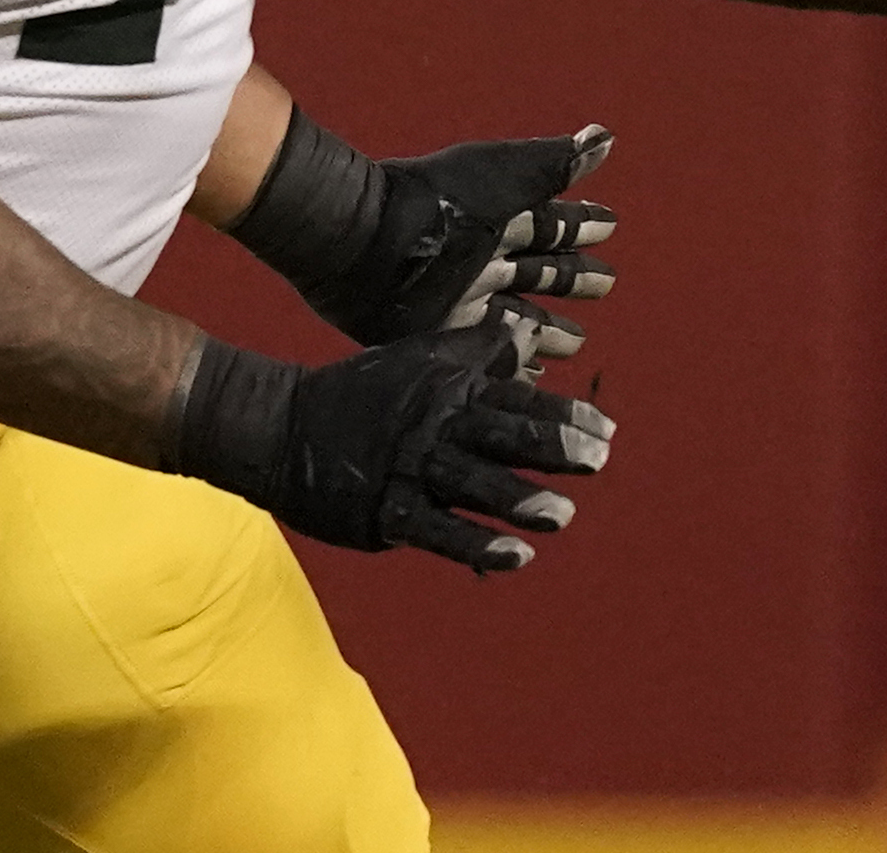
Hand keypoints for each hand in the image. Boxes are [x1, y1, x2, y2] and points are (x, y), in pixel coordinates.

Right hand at [170, 324, 612, 572]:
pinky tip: (515, 555)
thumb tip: (527, 331)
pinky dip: (476, 543)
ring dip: (518, 499)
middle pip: (499, 435)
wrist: (280, 427)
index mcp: (445, 392)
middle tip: (597, 461)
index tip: (606, 431)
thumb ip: (476, 353)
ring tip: (560, 514)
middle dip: (549, 447)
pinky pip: (436, 530)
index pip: (512, 399)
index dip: (561, 415)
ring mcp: (408, 470)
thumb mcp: (416, 361)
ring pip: (472, 485)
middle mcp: (432, 428)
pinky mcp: (385, 510)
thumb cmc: (362, 394)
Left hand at [237, 115, 618, 346]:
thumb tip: (606, 137)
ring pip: (517, 319)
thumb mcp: (502, 176)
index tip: (612, 223)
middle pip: (538, 271)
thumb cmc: (434, 202)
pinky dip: (509, 363)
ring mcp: (459, 299)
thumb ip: (555, 164)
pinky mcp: (438, 334)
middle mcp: (479, 260)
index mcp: (493, 219)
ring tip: (577, 342)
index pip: (549, 224)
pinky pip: (483, 352)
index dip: (580, 225)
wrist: (364, 242)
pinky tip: (532, 375)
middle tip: (608, 281)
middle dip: (571, 277)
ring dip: (546, 330)